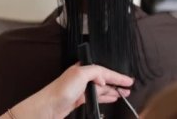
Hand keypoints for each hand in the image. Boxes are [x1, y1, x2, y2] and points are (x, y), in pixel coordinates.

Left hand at [0, 64, 132, 118]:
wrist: (47, 108)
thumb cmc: (60, 90)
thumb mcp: (80, 74)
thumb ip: (95, 72)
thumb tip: (104, 79)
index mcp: (82, 69)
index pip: (104, 70)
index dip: (117, 76)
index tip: (129, 80)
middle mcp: (81, 78)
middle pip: (104, 79)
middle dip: (116, 83)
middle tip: (129, 87)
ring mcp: (80, 90)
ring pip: (101, 89)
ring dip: (112, 91)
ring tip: (123, 94)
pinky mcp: (77, 100)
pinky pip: (95, 98)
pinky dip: (104, 98)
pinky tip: (110, 99)